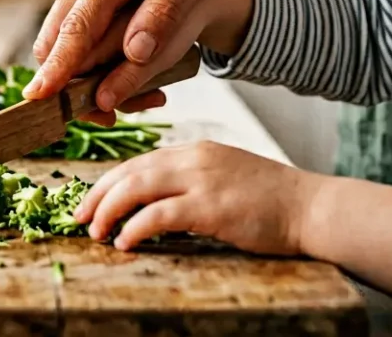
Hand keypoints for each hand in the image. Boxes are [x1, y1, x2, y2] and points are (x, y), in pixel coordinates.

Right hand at [27, 0, 261, 112]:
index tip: (38, 98)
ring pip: (60, 38)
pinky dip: (91, 55)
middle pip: (54, 40)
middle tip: (114, 116)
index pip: (75, 29)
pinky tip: (132, 65)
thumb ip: (164, 11)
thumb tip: (136, 53)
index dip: (57, 68)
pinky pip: (75, 27)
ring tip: (143, 93)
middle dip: (71, 85)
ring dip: (84, 74)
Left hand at [74, 141, 323, 254]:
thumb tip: (154, 201)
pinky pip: (159, 214)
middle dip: (98, 195)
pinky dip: (135, 227)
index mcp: (196, 150)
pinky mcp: (210, 206)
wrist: (312, 207)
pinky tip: (125, 241)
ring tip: (96, 232)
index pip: (139, 161)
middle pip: (129, 171)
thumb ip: (191, 180)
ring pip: (136, 188)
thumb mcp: (225, 176)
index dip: (109, 181)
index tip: (91, 200)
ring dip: (109, 211)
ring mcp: (202, 180)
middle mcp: (194, 158)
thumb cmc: (272, 200)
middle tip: (80, 217)